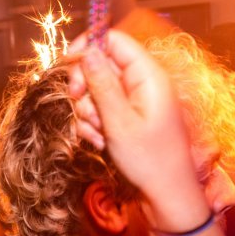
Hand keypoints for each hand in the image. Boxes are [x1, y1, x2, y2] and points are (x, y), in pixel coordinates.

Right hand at [68, 30, 207, 229]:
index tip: (67, 63)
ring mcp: (136, 102)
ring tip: (98, 134)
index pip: (115, 40)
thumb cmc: (150, 160)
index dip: (89, 46)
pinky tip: (100, 143)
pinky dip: (95, 124)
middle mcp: (143, 84)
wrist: (167, 196)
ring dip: (88, 111)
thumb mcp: (119, 121)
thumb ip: (102, 84)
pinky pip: (102, 110)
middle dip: (85, 85)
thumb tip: (88, 51)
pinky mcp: (129, 119)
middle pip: (102, 64)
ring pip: (98, 90)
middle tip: (78, 102)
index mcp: (148, 76)